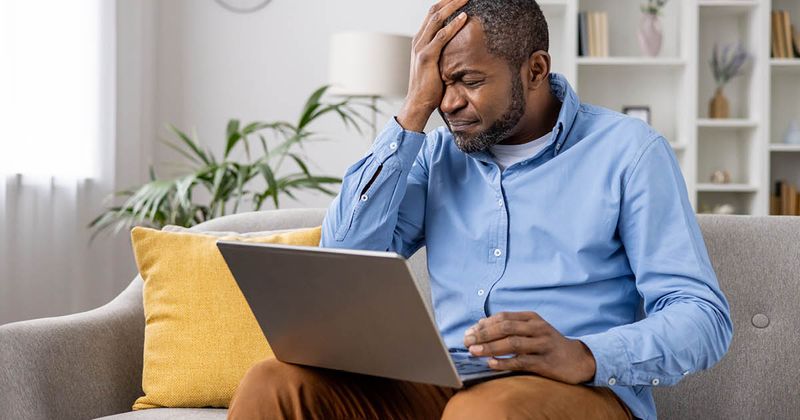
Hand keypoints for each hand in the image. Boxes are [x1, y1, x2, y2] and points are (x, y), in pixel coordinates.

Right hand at [397, 0, 468, 131]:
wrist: (418, 103)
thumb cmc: (429, 86)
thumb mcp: (435, 64)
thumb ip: (441, 53)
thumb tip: (457, 48)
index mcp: (420, 40)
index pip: (432, 14)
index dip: (446, 3)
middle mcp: (418, 40)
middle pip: (434, 11)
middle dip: (450, 0)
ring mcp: (421, 47)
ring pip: (437, 19)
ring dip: (453, 6)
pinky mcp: (426, 57)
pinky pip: (441, 37)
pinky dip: (453, 25)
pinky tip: (464, 17)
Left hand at [463, 311, 596, 384]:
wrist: (578, 360)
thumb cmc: (548, 344)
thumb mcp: (532, 329)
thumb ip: (510, 326)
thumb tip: (480, 325)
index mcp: (532, 318)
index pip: (503, 317)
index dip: (484, 324)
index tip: (469, 331)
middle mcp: (537, 328)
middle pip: (506, 328)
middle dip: (483, 334)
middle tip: (467, 341)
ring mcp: (542, 345)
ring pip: (512, 343)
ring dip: (490, 347)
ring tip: (474, 351)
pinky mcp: (545, 362)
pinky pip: (522, 361)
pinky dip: (505, 362)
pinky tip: (492, 364)